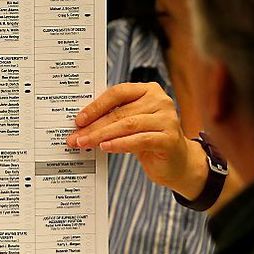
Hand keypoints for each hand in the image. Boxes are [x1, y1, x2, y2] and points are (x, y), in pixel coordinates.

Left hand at [66, 83, 204, 193]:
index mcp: (149, 90)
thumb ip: (114, 116)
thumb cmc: (149, 139)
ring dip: (102, 135)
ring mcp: (167, 119)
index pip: (118, 92)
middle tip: (76, 136)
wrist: (178, 162)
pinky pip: (139, 140)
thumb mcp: (132, 123)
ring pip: (127, 125)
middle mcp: (160, 101)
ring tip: (85, 143)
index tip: (79, 119)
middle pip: (120, 112)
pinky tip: (105, 147)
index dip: (96, 106)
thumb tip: (82, 123)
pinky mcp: (170, 139)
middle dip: (94, 125)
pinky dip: (119, 144)